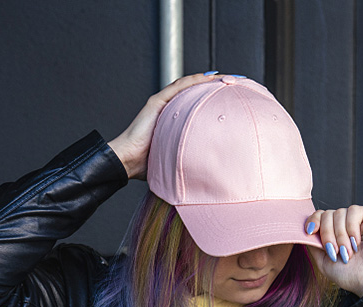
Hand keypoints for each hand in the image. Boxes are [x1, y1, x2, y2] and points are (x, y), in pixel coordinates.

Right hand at [108, 72, 222, 179]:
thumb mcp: (175, 159)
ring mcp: (161, 104)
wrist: (127, 161)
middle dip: (215, 87)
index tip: (232, 100)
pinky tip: (210, 78)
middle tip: (236, 85)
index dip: (212, 99)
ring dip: (208, 80)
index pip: (195, 105)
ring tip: (227, 78)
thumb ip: (188, 158)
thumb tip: (207, 172)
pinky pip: (179, 87)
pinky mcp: (156, 102)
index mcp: (172, 121)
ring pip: (188, 86)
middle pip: (194, 92)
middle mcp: (167, 109)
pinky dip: (195, 81)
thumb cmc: (146, 165)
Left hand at [306, 206, 362, 296]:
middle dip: (327, 233)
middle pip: (327, 214)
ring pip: (339, 212)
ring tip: (348, 251)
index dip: (313, 220)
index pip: (320, 216)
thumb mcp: (323, 261)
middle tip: (335, 251)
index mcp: (335, 234)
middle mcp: (346, 225)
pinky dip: (351, 227)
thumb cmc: (350, 275)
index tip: (310, 232)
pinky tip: (356, 242)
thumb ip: (313, 244)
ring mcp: (360, 220)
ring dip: (340, 235)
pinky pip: (354, 211)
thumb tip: (305, 229)